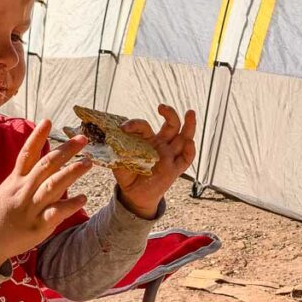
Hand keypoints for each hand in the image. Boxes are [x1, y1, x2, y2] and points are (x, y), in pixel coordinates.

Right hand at [0, 120, 91, 268]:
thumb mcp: (8, 190)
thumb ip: (25, 177)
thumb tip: (44, 161)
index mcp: (15, 180)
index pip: (27, 153)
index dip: (37, 136)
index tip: (48, 120)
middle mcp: (23, 190)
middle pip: (46, 165)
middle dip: (65, 150)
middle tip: (83, 139)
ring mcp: (30, 208)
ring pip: (53, 185)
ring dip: (71, 172)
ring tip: (88, 162)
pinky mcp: (36, 226)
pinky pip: (55, 213)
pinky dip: (70, 205)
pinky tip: (83, 198)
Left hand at [113, 104, 196, 218]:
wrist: (135, 194)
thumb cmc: (128, 174)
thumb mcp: (118, 163)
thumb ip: (116, 153)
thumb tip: (110, 142)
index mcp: (147, 140)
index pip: (144, 126)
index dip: (135, 125)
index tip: (123, 128)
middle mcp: (161, 144)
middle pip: (171, 125)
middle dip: (170, 113)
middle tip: (162, 107)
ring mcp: (170, 156)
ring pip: (184, 137)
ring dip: (189, 125)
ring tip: (191, 112)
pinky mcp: (175, 169)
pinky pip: (186, 159)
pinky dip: (189, 150)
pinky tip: (189, 143)